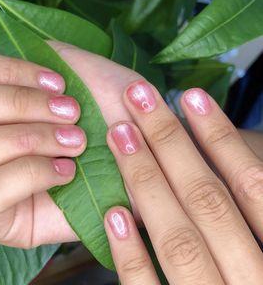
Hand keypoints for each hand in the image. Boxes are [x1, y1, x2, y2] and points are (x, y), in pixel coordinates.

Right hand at [0, 30, 141, 247]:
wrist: (147, 151)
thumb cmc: (108, 103)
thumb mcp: (63, 61)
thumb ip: (2, 46)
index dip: (2, 68)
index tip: (57, 80)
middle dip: (13, 102)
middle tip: (69, 110)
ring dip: (24, 138)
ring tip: (75, 141)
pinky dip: (31, 174)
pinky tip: (68, 171)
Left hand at [104, 80, 262, 283]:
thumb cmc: (251, 266)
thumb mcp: (259, 233)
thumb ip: (247, 203)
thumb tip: (221, 148)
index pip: (252, 185)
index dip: (222, 136)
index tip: (191, 95)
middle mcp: (253, 279)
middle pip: (208, 201)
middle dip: (171, 143)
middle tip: (138, 97)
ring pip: (179, 240)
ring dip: (146, 182)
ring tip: (119, 135)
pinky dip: (133, 256)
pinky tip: (113, 214)